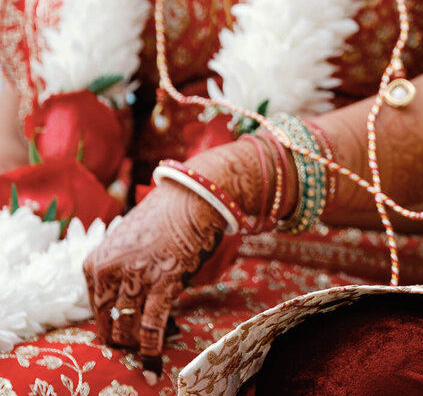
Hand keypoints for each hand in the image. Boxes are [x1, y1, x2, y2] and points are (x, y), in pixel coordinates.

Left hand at [83, 139, 266, 365]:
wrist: (194, 196)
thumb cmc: (164, 217)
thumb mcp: (126, 241)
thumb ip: (118, 270)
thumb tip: (125, 301)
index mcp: (95, 263)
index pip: (97, 309)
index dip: (112, 325)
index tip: (124, 333)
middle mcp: (109, 272)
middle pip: (109, 322)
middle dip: (123, 338)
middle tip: (137, 345)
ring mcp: (136, 277)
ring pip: (127, 327)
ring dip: (138, 343)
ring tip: (149, 351)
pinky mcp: (162, 282)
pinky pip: (152, 323)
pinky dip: (152, 346)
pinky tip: (154, 359)